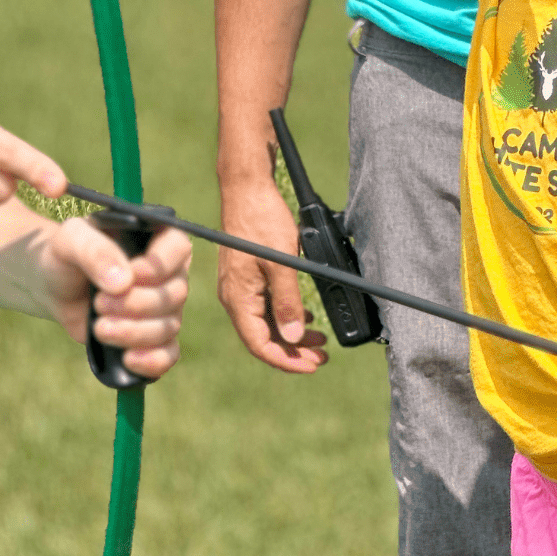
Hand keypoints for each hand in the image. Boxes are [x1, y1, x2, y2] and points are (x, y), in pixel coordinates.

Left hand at [43, 218, 192, 379]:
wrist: (51, 285)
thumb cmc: (64, 255)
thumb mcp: (70, 241)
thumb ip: (95, 252)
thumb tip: (123, 283)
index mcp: (156, 237)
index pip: (179, 249)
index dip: (157, 268)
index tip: (127, 278)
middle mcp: (168, 271)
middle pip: (175, 294)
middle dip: (136, 305)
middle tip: (99, 303)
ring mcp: (163, 306)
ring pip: (169, 326)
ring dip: (134, 332)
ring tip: (99, 328)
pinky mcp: (151, 336)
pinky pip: (168, 353)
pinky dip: (153, 361)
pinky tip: (128, 360)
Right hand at [216, 176, 327, 374]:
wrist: (247, 189)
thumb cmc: (261, 221)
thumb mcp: (282, 263)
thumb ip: (287, 302)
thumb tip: (292, 338)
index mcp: (238, 299)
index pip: (260, 345)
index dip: (287, 360)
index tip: (312, 365)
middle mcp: (235, 297)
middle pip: (263, 337)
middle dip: (293, 351)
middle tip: (321, 357)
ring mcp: (240, 287)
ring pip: (266, 323)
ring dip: (292, 334)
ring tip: (319, 340)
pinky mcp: (247, 277)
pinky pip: (265, 306)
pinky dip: (285, 315)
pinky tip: (304, 317)